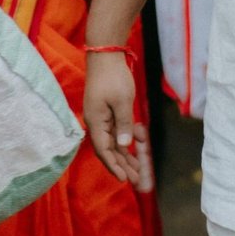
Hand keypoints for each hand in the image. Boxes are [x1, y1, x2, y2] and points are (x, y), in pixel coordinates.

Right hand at [82, 51, 143, 184]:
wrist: (106, 56)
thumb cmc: (113, 77)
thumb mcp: (122, 101)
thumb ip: (124, 125)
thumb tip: (124, 145)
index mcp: (96, 121)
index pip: (103, 150)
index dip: (114, 166)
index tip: (124, 179)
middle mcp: (96, 122)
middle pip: (109, 149)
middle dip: (122, 165)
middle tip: (136, 180)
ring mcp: (101, 117)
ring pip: (114, 141)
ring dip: (126, 155)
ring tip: (139, 168)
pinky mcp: (107, 111)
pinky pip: (116, 130)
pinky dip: (126, 139)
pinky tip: (138, 146)